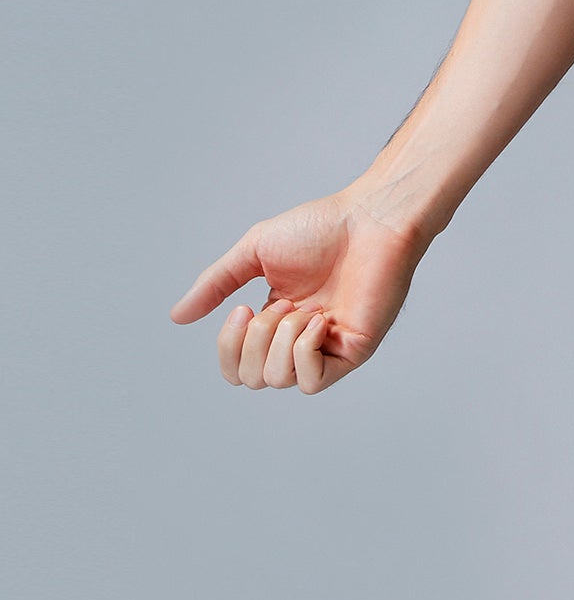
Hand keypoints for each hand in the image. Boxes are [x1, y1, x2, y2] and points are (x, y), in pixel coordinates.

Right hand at [170, 189, 424, 394]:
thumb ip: (217, 284)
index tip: (240, 310)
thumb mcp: (254, 252)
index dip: (228, 349)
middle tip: (279, 305)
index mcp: (276, 321)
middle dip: (253, 341)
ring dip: (279, 341)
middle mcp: (299, 340)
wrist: (371, 218)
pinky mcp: (353, 351)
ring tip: (300, 308)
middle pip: (252, 379)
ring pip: (278, 381)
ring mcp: (327, 348)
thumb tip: (177, 316)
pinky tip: (318, 321)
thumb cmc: (322, 227)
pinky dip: (303, 352)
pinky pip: (312, 381)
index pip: (237, 367)